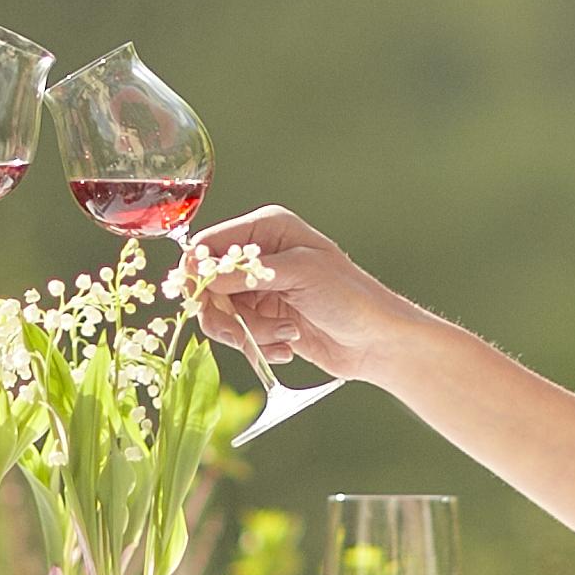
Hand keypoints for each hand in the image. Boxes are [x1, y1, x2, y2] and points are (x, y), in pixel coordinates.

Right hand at [183, 205, 426, 383]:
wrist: (377, 341)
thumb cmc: (350, 296)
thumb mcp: (300, 274)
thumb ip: (247, 271)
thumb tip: (199, 271)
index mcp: (267, 229)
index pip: (209, 244)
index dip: (197, 272)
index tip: (198, 299)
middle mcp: (259, 256)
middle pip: (207, 284)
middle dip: (227, 314)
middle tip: (244, 332)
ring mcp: (259, 289)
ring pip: (221, 315)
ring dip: (250, 333)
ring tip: (287, 336)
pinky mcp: (262, 319)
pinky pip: (238, 334)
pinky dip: (259, 345)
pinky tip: (289, 346)